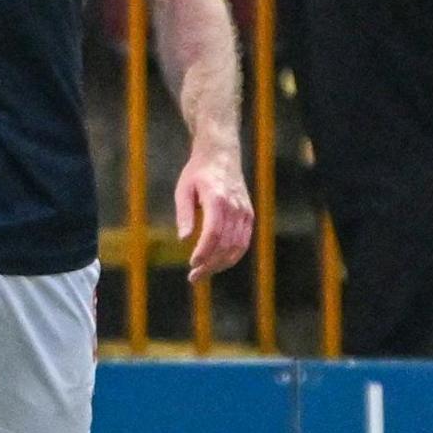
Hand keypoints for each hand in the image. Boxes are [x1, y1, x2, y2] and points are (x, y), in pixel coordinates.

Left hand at [176, 141, 253, 282]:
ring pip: (238, 246)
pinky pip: (244, 241)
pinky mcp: (249, 215)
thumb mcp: (183, 189)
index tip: (192, 264)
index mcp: (218, 199)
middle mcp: (235, 207)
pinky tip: (217, 263)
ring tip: (203, 273)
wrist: (221, 155)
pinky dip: (232, 255)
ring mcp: (245, 212)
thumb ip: (184, 214)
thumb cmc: (198, 173)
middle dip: (210, 264)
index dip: (204, 251)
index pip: (213, 233)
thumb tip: (184, 239)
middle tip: (194, 277)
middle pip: (226, 244)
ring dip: (221, 264)